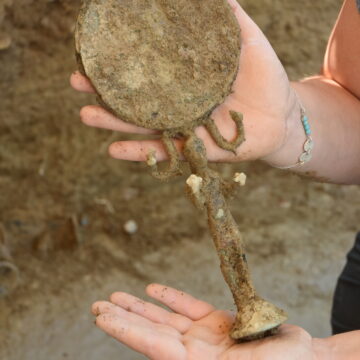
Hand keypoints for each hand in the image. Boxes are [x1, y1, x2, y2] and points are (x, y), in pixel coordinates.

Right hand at [71, 0, 298, 165]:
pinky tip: (113, 151)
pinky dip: (139, 153)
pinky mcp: (193, 150)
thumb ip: (228, 19)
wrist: (283, 115)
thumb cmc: (268, 77)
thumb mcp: (248, 42)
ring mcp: (183, 128)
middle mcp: (178, 103)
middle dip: (106, 90)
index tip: (96, 49)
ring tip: (86, 113)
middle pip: (136, 98)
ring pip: (142, 126)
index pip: (147, 68)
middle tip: (77, 80)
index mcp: (186, 78)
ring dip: (113, 122)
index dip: (122, 60)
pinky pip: (162, 153)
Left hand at [92, 284, 324, 359]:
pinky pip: (189, 307)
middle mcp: (194, 353)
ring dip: (140, 306)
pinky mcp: (217, 323)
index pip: (151, 345)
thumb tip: (176, 358)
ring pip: (165, 318)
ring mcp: (204, 337)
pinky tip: (152, 289)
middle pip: (151, 331)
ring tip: (116, 295)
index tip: (102, 315)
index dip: (125, 328)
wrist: (304, 357)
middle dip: (123, 317)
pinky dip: (171, 298)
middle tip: (97, 304)